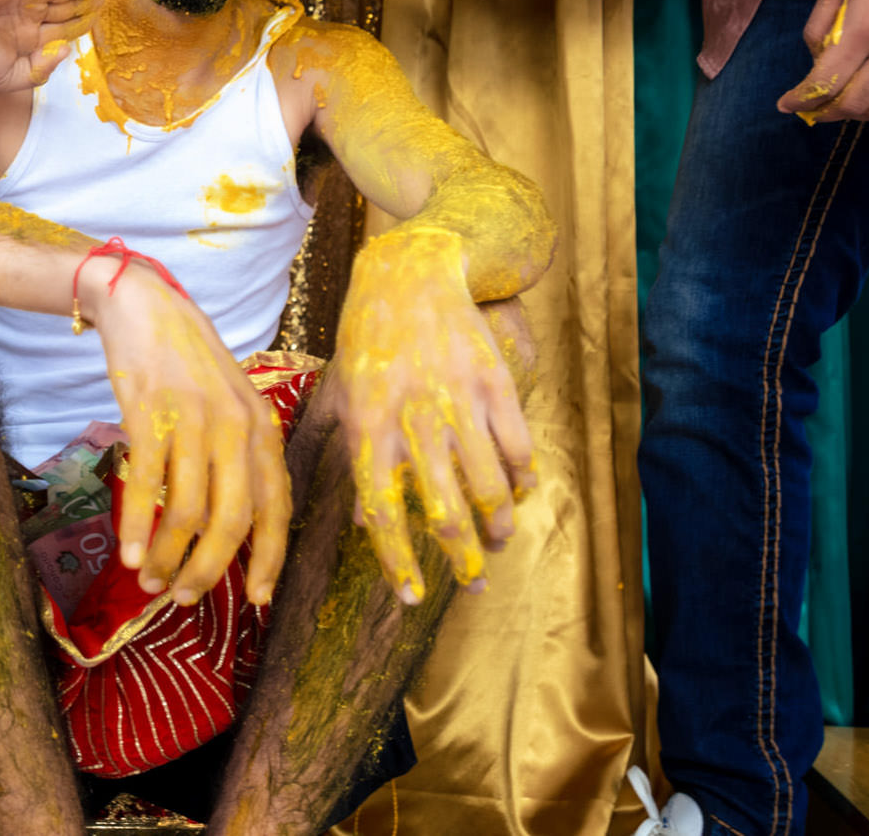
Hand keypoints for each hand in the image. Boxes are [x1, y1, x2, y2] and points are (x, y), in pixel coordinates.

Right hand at [0, 0, 99, 93]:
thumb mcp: (7, 79)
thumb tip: (66, 52)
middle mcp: (28, 14)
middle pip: (65, 10)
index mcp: (23, 40)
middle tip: (104, 2)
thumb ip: (39, 72)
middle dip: (84, 7)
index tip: (93, 24)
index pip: (59, 33)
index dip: (78, 29)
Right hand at [86, 259, 291, 606]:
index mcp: (263, 431)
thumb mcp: (233, 407)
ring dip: (166, 556)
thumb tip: (234, 528)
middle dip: (209, 571)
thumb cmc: (191, 365)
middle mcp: (236, 429)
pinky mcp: (151, 414)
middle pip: (232, 522)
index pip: (276, 510)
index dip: (269, 561)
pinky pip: (146, 485)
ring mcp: (194, 421)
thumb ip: (241, 458)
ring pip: (187, 512)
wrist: (148, 307)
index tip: (258, 600)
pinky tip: (126, 551)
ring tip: (149, 579)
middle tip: (184, 597)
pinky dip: (136, 526)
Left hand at [328, 228, 536, 602]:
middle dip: (464, 560)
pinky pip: (518, 448)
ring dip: (499, 524)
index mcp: (368, 427)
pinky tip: (520, 489)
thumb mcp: (345, 393)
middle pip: (445, 512)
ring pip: (490, 487)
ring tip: (499, 539)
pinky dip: (523, 478)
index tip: (414, 598)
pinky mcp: (495, 383)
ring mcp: (458, 402)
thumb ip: (354, 457)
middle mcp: (413, 420)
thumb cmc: (369, 337)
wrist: (412, 270)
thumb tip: (363, 523)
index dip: (399, 563)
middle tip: (475, 585)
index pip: (383, 513)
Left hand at [775, 0, 868, 123]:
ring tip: (844, 102)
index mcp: (866, 30)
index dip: (802, 100)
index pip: (827, 82)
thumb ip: (819, 23)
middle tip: (815, 109)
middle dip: (828, 112)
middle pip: (856, 105)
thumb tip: (814, 60)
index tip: (787, 105)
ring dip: (859, 112)